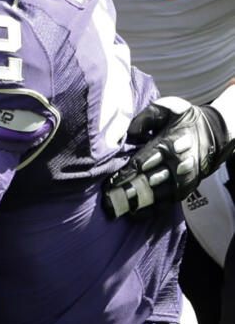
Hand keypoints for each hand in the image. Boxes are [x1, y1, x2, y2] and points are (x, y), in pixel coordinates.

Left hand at [103, 96, 234, 217]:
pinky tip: (134, 214)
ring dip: (137, 202)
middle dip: (129, 191)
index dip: (128, 172)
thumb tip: (128, 132)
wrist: (214, 132)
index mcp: (171, 144)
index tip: (111, 180)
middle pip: (150, 181)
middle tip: (109, 199)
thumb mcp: (167, 109)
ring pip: (158, 195)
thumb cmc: (183, 119)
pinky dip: (151, 209)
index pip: (145, 161)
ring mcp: (183, 179)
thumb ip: (146, 118)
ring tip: (117, 209)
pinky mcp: (185, 188)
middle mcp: (179, 165)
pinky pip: (167, 202)